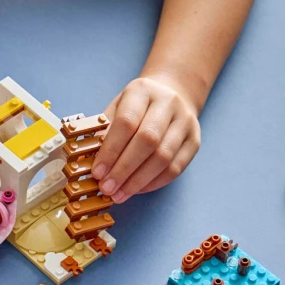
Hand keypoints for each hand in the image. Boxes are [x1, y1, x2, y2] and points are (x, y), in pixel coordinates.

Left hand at [92, 75, 201, 202]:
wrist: (171, 95)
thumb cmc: (136, 107)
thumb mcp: (116, 109)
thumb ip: (105, 132)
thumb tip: (90, 162)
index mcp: (142, 91)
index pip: (126, 122)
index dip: (110, 150)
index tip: (97, 172)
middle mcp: (168, 103)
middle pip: (147, 140)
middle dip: (124, 169)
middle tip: (107, 187)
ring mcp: (185, 122)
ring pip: (163, 157)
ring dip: (138, 181)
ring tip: (119, 194)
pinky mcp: (194, 141)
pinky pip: (175, 168)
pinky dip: (153, 183)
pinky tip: (136, 189)